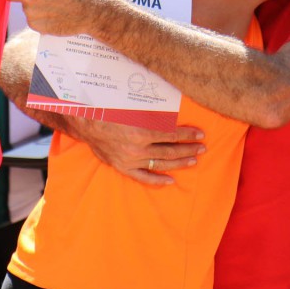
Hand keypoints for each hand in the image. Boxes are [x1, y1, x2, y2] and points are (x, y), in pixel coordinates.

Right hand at [70, 118, 205, 185]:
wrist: (87, 123)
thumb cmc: (110, 111)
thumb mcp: (133, 108)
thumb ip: (154, 114)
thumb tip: (175, 114)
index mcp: (141, 131)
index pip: (172, 135)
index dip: (188, 135)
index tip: (200, 134)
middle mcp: (138, 148)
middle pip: (170, 150)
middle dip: (189, 149)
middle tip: (202, 148)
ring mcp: (130, 160)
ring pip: (160, 163)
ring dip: (179, 162)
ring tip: (194, 160)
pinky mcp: (123, 167)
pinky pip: (143, 177)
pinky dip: (158, 180)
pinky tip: (171, 180)